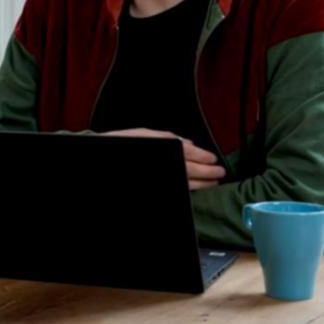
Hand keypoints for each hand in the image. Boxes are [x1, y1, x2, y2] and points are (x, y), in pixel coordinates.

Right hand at [103, 128, 225, 189]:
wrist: (105, 153)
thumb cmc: (124, 143)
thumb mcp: (145, 135)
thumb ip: (167, 138)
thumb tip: (188, 142)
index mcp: (162, 149)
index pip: (187, 154)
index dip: (202, 157)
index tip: (213, 159)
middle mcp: (162, 163)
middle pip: (189, 170)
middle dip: (207, 172)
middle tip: (219, 173)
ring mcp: (161, 175)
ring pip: (185, 182)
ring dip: (201, 183)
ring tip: (212, 182)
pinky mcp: (159, 184)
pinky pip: (177, 187)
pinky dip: (188, 188)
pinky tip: (194, 187)